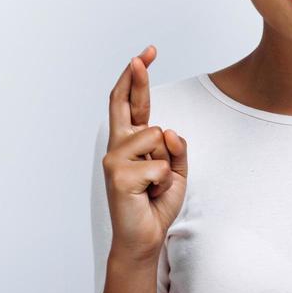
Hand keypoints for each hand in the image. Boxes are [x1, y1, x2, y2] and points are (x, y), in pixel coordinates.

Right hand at [102, 44, 188, 261]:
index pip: (130, 104)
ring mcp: (114, 159)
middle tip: (144, 54)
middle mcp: (117, 146)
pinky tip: (150, 195)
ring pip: (158, 137)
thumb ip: (176, 148)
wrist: (144, 238)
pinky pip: (161, 166)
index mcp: (130, 143)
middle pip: (127, 103)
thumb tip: (168, 130)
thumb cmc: (156, 203)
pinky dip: (165, 182)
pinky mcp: (119, 176)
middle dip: (137, 77)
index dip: (136, 78)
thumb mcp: (177, 171)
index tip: (144, 55)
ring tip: (154, 186)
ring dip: (167, 164)